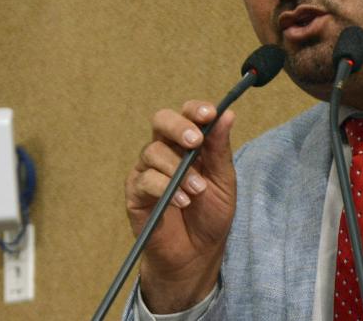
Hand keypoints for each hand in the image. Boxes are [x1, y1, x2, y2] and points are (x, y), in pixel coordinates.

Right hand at [125, 100, 235, 312]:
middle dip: (179, 126)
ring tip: (197, 191)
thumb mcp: (223, 181)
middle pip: (161, 121)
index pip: (188, 114)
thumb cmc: (211, 215)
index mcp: (190, 144)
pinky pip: (145, 179)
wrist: (196, 254)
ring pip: (154, 151)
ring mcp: (148, 170)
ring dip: (179, 169)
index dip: (196, 109)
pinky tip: (182, 201)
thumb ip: (220, 149)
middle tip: (195, 141)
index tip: (209, 114)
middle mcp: (167, 151)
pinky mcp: (135, 192)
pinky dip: (165, 187)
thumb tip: (227, 114)